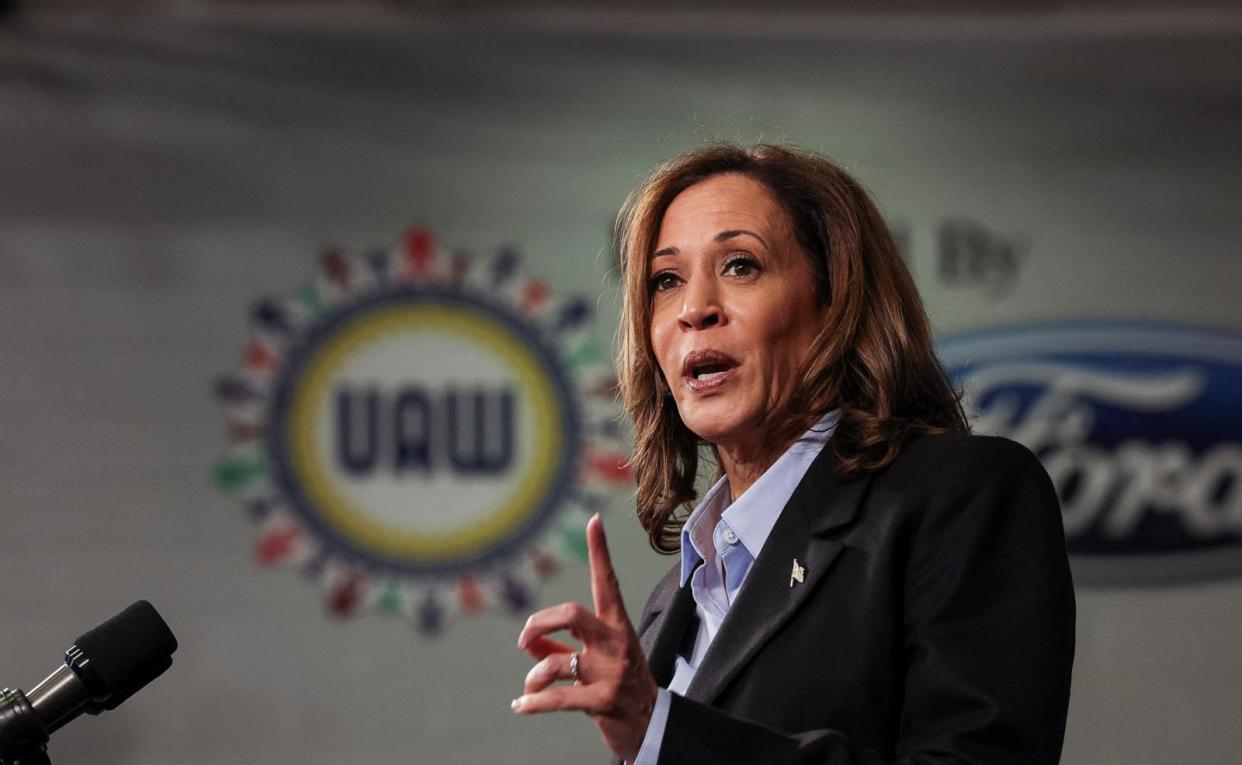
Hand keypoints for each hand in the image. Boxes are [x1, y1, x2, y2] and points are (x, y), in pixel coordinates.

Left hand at [514, 514, 657, 761]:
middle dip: (539, 623)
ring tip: (530, 688)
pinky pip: (558, 697)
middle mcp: (616, 643)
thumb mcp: (595, 662)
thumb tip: (528, 643)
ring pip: (558, 662)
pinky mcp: (603, 701)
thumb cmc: (620, 688)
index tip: (594, 520)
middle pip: (572, 614)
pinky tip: (521, 706)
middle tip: (525, 637)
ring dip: (535, 676)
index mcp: (617, 627)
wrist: (653, 726)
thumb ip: (560, 649)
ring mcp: (611, 672)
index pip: (607, 583)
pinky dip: (533, 703)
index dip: (600, 551)